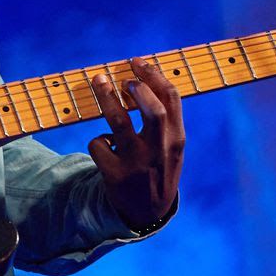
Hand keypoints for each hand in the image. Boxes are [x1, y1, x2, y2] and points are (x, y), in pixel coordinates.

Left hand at [87, 58, 184, 230]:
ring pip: (118, 122)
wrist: (148, 213)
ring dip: (106, 97)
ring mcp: (137, 163)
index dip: (153, 75)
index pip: (172, 99)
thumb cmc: (159, 169)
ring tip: (99, 81)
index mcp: (177, 139)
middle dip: (138, 87)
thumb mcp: (171, 147)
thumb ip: (164, 119)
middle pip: (152, 109)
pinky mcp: (115, 175)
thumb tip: (141, 79)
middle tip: (124, 78)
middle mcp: (159, 150)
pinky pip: (99, 144)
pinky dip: (98, 140)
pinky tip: (104, 146)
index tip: (138, 62)